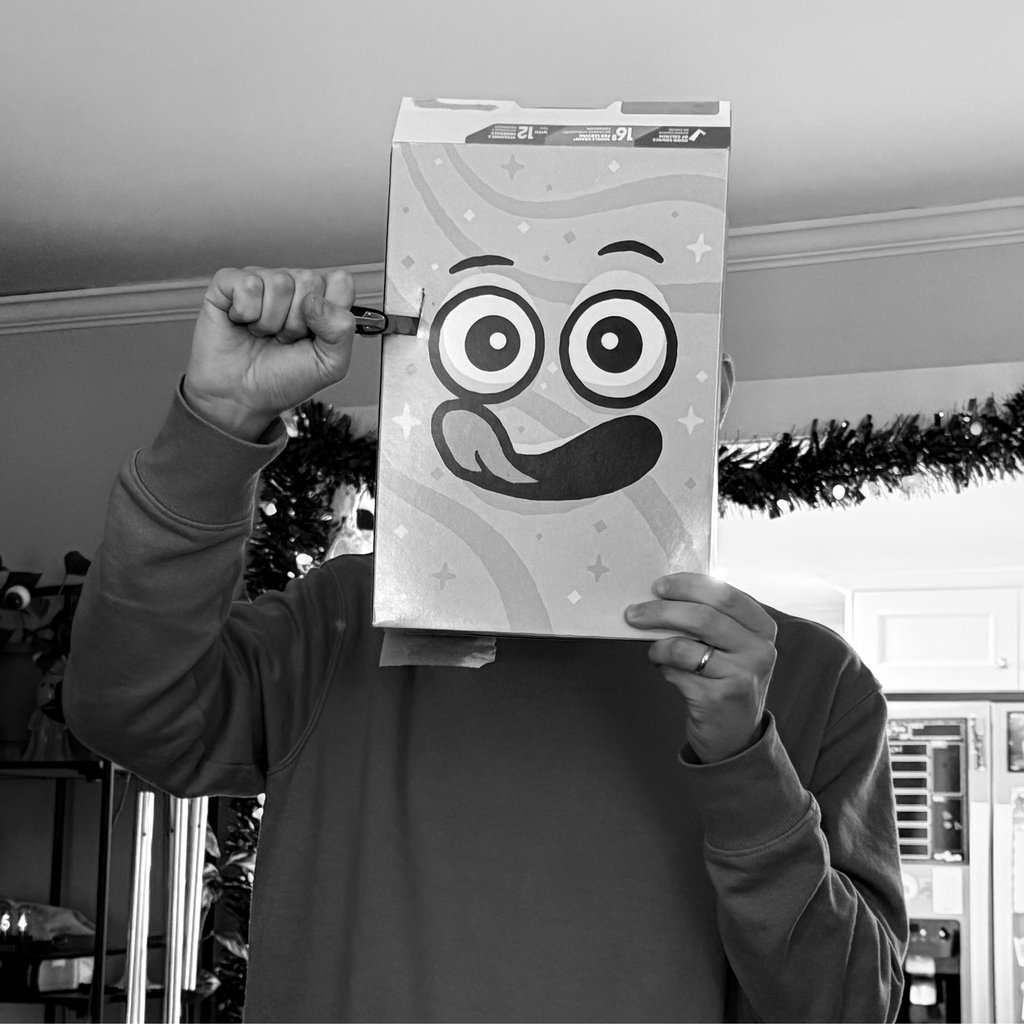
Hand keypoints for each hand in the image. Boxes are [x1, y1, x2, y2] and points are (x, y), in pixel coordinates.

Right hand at [184, 267, 356, 439]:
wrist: (241, 397)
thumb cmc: (283, 379)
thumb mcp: (329, 365)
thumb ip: (341, 331)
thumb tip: (316, 301)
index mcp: (320, 302)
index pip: (340, 281)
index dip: (330, 310)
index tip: (316, 334)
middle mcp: (292, 286)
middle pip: (309, 280)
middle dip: (297, 321)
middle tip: (285, 338)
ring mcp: (261, 281)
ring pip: (279, 283)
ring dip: (270, 321)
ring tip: (264, 334)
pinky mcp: (229, 283)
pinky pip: (247, 284)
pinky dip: (246, 312)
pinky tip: (242, 323)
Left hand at [626, 574, 776, 762]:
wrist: (736, 734)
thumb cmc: (726, 678)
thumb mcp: (732, 645)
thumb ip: (710, 618)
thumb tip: (662, 594)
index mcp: (761, 627)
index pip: (723, 594)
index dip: (688, 586)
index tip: (659, 586)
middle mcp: (759, 650)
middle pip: (702, 617)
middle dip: (660, 611)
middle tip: (633, 613)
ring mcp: (742, 675)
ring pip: (684, 646)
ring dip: (658, 646)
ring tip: (653, 651)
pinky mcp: (721, 698)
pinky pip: (677, 673)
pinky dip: (664, 668)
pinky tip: (666, 670)